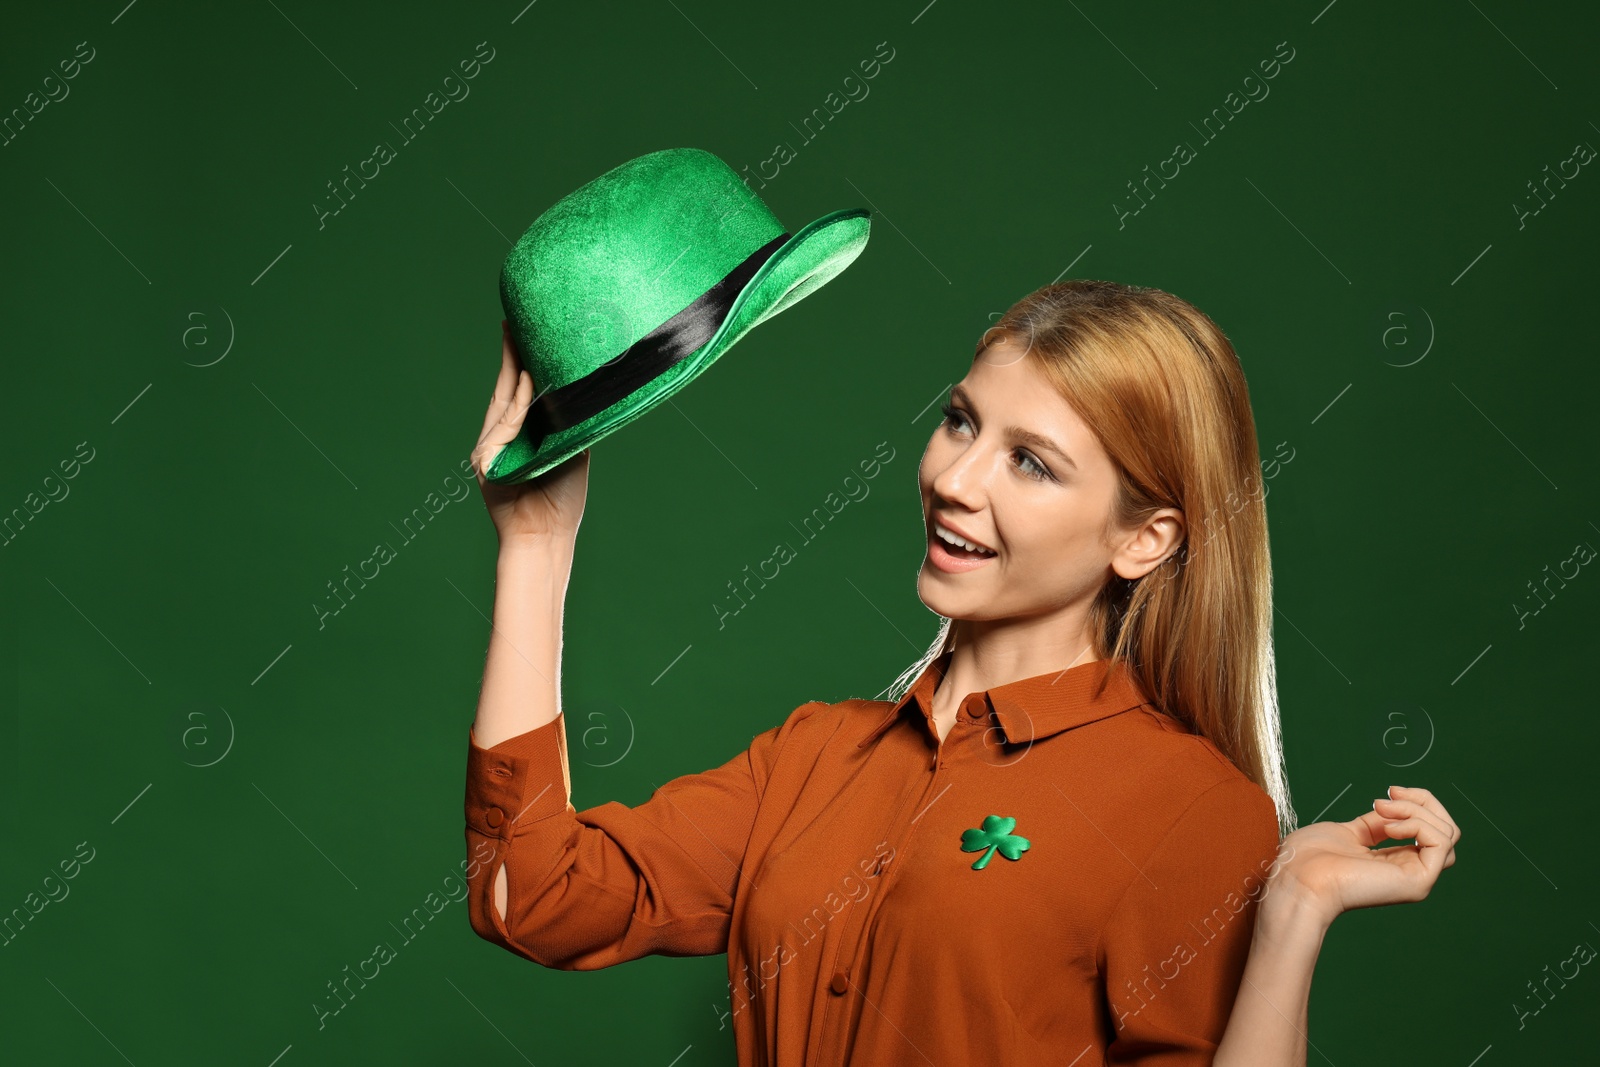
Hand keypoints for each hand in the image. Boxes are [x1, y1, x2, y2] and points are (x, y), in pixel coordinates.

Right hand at [470, 321, 591, 545]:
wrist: (548, 535)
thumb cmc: (562, 498)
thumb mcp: (570, 450)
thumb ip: (568, 423)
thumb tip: (584, 390)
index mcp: (521, 435)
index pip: (518, 391)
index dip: (518, 362)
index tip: (522, 332)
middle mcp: (501, 438)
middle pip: (505, 388)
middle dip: (509, 355)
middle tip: (515, 322)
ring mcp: (490, 448)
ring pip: (505, 402)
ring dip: (519, 373)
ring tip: (529, 343)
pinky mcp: (484, 461)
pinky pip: (505, 424)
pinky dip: (520, 406)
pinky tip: (529, 381)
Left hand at [1263, 785, 1460, 927]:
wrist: (1299, 878)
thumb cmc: (1312, 858)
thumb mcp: (1350, 832)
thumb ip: (1376, 824)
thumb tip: (1395, 807)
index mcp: (1396, 862)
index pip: (1430, 830)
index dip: (1416, 803)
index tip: (1389, 792)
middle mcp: (1410, 870)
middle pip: (1447, 829)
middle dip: (1422, 801)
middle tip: (1389, 794)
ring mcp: (1417, 878)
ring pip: (1447, 833)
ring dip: (1416, 810)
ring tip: (1381, 810)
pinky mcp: (1418, 881)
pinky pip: (1441, 842)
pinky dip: (1418, 825)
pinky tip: (1388, 828)